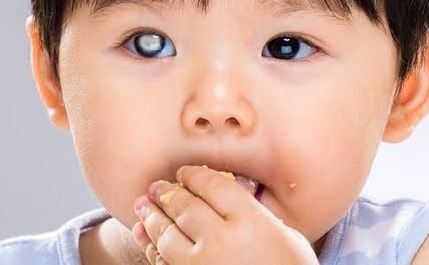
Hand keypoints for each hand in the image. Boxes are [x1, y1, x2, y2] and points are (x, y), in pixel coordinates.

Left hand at [131, 165, 319, 264]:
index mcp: (251, 222)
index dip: (194, 176)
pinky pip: (162, 262)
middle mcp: (223, 240)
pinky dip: (150, 246)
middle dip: (166, 193)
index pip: (213, 186)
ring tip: (142, 205)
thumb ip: (255, 217)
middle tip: (156, 187)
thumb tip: (226, 200)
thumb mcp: (286, 239)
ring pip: (167, 234)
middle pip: (185, 206)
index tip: (185, 173)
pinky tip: (143, 234)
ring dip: (152, 217)